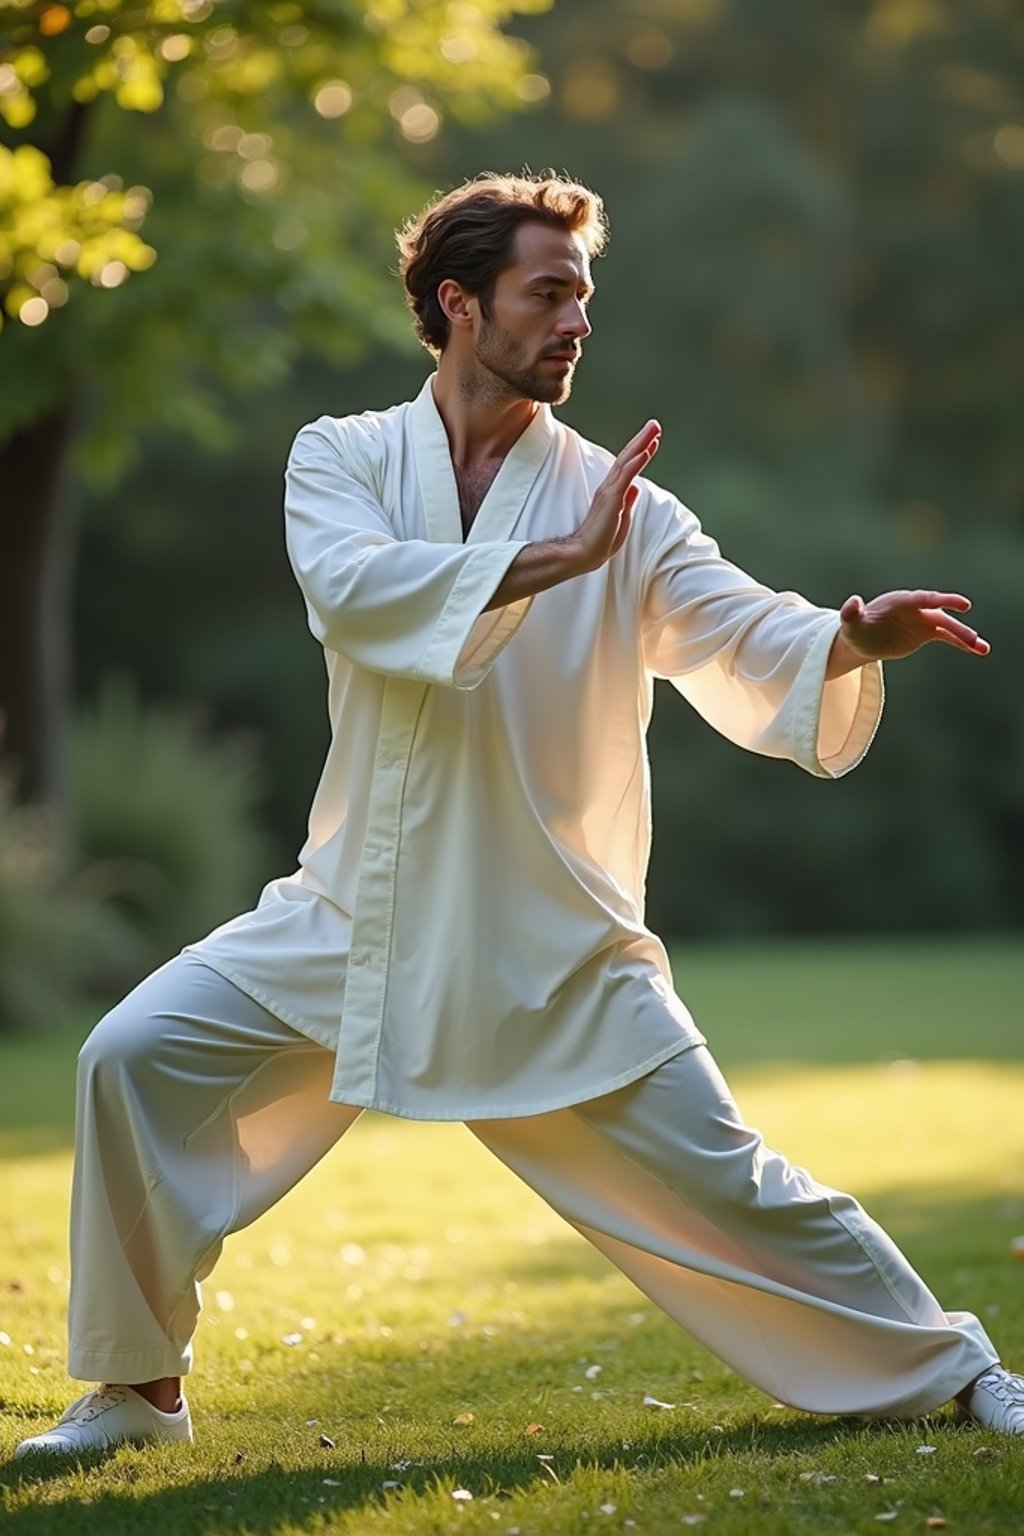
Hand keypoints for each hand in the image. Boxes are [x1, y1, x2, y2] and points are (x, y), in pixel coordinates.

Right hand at [566, 419, 660, 574]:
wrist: (584, 554)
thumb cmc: (600, 542)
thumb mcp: (621, 520)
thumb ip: (628, 502)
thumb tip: (636, 488)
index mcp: (612, 493)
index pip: (628, 467)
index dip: (640, 451)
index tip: (652, 439)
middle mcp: (610, 487)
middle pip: (628, 458)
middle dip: (642, 440)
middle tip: (655, 424)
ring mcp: (610, 491)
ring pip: (627, 462)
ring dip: (641, 444)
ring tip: (653, 429)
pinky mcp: (611, 498)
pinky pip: (626, 476)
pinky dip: (636, 462)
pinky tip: (645, 451)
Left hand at [829, 589, 990, 675]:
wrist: (862, 640)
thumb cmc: (855, 629)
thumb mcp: (851, 623)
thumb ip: (851, 613)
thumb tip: (852, 602)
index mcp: (900, 601)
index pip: (922, 599)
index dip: (940, 600)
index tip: (959, 604)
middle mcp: (915, 607)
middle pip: (938, 612)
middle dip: (955, 620)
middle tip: (970, 629)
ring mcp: (923, 619)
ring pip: (948, 626)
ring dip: (964, 636)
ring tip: (981, 648)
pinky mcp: (926, 632)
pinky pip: (948, 637)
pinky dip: (962, 643)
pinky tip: (978, 650)